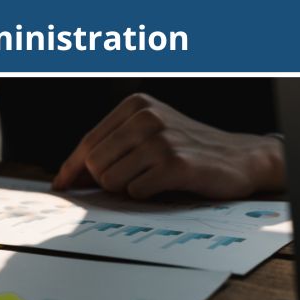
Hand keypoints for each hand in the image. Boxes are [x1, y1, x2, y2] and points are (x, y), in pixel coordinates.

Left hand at [52, 93, 285, 199]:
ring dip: (127, 188)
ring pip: (110, 181)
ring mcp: (160, 139)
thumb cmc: (186, 149)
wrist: (239, 158)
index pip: (87, 144)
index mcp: (134, 105)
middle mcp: (145, 117)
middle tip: (134, 178)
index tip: (60, 186)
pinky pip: (135, 192)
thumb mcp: (147, 135)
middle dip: (106, 180)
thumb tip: (67, 177)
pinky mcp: (173, 164)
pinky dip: (146, 194)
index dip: (71, 169)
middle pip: (94, 165)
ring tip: (152, 177)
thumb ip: (110, 148)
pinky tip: (166, 183)